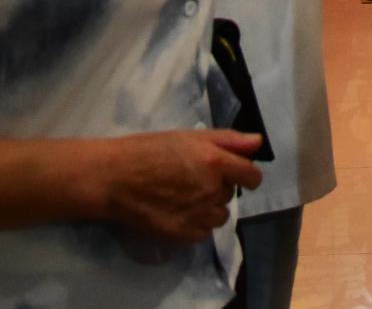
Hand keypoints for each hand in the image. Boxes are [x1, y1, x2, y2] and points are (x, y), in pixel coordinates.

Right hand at [88, 131, 262, 245]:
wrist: (113, 178)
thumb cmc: (148, 150)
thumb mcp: (188, 136)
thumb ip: (227, 140)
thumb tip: (258, 143)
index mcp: (214, 162)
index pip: (252, 176)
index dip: (245, 174)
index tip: (233, 173)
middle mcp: (211, 190)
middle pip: (230, 194)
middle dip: (218, 187)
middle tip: (191, 178)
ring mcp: (198, 215)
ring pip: (219, 216)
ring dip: (208, 208)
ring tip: (183, 197)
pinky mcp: (184, 235)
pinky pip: (203, 233)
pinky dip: (195, 224)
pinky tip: (176, 212)